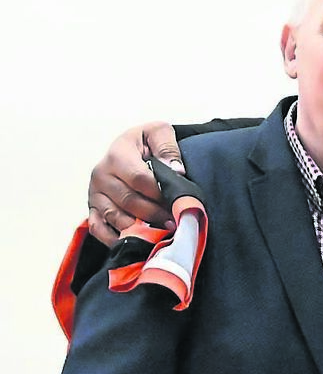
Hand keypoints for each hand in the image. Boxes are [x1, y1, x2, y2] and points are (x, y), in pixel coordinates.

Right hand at [87, 122, 185, 245]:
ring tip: (161, 232)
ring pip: (117, 217)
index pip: (140, 179)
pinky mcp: (92, 208)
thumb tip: (176, 170)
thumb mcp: (158, 132)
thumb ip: (167, 147)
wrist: (129, 149)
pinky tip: (136, 241)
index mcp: (117, 154)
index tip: (178, 204)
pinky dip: (116, 239)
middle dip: (155, 214)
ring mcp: (94, 193)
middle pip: (130, 201)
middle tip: (175, 222)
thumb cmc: (146, 143)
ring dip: (140, 229)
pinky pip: (99, 229)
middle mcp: (101, 174)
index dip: (160, 194)